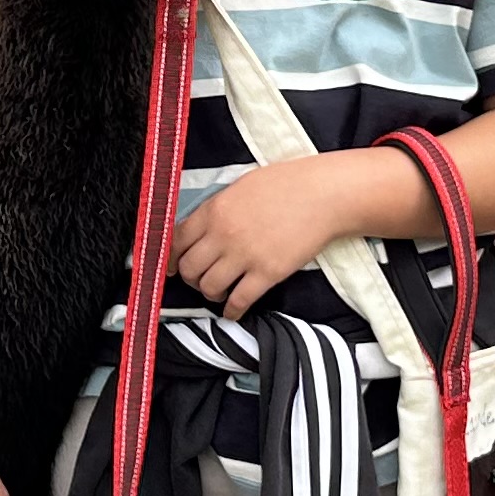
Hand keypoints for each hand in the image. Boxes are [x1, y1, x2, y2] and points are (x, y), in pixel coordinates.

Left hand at [168, 159, 371, 319]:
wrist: (323, 195)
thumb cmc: (287, 184)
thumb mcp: (241, 186)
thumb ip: (217, 208)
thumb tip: (200, 228)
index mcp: (215, 209)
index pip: (176, 241)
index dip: (171, 258)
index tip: (172, 267)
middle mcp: (224, 234)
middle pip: (189, 268)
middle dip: (190, 279)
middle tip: (199, 280)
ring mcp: (245, 255)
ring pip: (209, 287)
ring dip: (210, 294)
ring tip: (219, 292)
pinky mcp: (267, 273)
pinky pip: (239, 301)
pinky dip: (232, 311)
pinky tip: (233, 311)